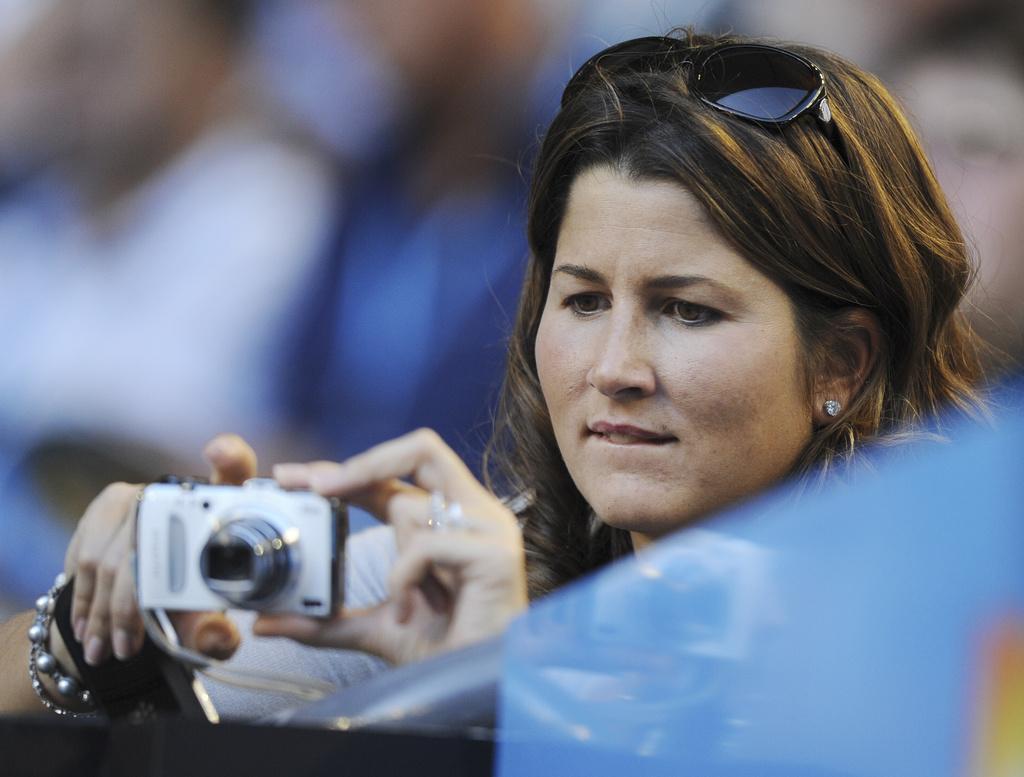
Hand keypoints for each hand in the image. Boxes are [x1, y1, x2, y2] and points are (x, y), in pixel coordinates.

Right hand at [62, 434, 257, 667]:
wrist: (138, 598)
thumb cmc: (187, 605)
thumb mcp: (205, 624)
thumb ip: (215, 634)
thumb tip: (216, 638)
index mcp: (223, 510)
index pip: (236, 470)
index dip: (230, 457)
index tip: (219, 453)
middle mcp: (181, 494)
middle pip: (151, 540)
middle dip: (129, 605)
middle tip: (123, 649)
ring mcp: (142, 495)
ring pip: (112, 554)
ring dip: (102, 609)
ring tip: (102, 650)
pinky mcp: (108, 504)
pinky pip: (87, 551)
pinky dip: (84, 595)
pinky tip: (85, 626)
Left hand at [255, 428, 527, 664]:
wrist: (485, 688)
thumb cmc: (446, 650)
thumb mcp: (375, 627)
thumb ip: (326, 620)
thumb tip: (266, 622)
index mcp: (447, 518)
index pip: (394, 474)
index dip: (345, 467)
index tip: (292, 476)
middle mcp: (472, 511)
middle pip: (421, 448)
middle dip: (365, 462)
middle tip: (318, 486)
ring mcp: (489, 527)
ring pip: (414, 504)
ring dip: (394, 560)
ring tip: (406, 604)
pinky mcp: (495, 551)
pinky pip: (426, 545)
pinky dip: (405, 578)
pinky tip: (414, 608)